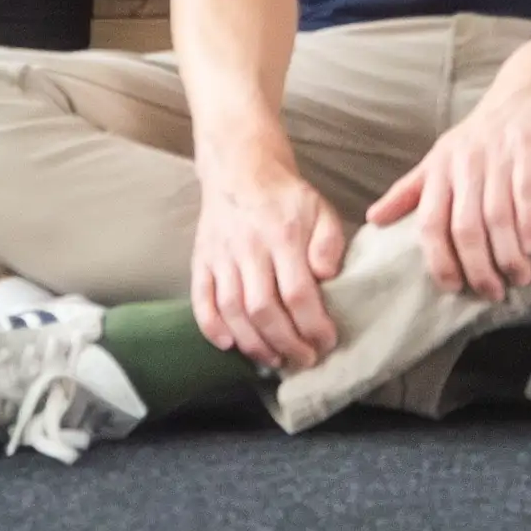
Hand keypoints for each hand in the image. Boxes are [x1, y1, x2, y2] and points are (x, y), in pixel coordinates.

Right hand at [189, 159, 351, 372]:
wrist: (241, 170)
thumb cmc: (286, 197)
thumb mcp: (321, 209)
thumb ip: (329, 242)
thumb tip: (327, 276)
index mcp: (283, 235)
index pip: (298, 292)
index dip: (313, 325)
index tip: (327, 342)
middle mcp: (249, 248)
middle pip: (263, 309)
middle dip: (286, 343)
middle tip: (304, 359)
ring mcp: (221, 256)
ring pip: (232, 311)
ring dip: (253, 343)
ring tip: (275, 360)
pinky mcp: (201, 260)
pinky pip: (201, 300)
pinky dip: (211, 327)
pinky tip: (229, 345)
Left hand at [367, 39, 530, 299]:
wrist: (526, 87)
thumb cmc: (480, 132)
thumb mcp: (439, 157)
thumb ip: (409, 190)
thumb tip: (373, 219)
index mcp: (439, 168)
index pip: (429, 223)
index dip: (439, 259)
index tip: (452, 288)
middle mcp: (464, 163)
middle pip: (464, 227)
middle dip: (477, 267)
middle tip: (491, 292)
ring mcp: (497, 155)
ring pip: (496, 216)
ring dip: (508, 254)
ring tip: (518, 278)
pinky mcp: (528, 147)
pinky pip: (526, 192)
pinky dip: (529, 222)